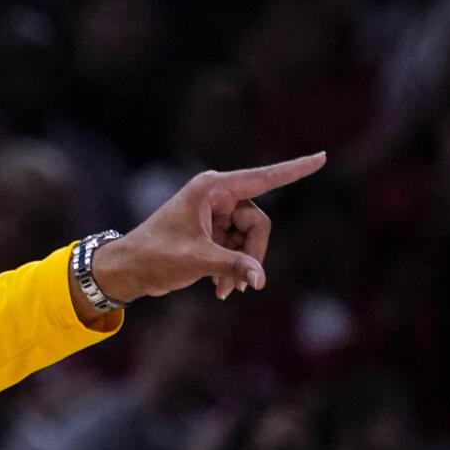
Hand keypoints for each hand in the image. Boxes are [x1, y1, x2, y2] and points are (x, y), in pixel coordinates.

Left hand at [95, 152, 327, 302]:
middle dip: (253, 253)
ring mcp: (215, 215)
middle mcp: (216, 196)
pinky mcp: (213, 232)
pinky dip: (233, 269)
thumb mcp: (197, 261)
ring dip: (241, 266)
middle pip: (258, 221)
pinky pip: (237, 248)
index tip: (322, 157)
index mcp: (212, 189)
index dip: (294, 169)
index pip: (263, 178)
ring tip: (226, 292)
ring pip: (249, 238)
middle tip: (244, 283)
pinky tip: (221, 290)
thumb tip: (260, 279)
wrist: (127, 271)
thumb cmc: (155, 257)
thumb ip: (233, 266)